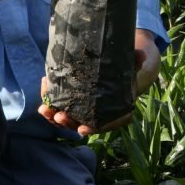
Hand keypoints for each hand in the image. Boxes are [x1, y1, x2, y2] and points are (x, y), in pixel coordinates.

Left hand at [37, 29, 161, 135]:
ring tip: (45, 109)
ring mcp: (83, 114)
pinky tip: (43, 102)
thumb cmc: (124, 71)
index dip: (93, 128)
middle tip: (59, 116)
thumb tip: (141, 55)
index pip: (105, 124)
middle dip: (68, 123)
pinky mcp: (72, 107)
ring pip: (67, 121)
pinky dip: (51, 109)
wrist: (116, 72)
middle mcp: (99, 117)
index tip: (83, 128)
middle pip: (81, 125)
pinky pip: (59, 112)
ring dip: (54, 118)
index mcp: (116, 112)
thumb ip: (135, 61)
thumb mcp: (131, 66)